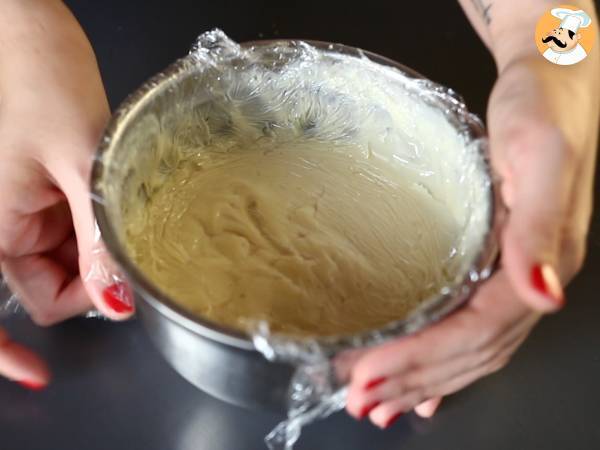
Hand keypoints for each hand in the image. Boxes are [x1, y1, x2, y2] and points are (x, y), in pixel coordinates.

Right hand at [0, 0, 132, 387]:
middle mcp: (4, 223)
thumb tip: (117, 302)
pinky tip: (108, 194)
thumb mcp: (79, 164)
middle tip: (119, 242)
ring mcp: (25, 209)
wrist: (29, 29)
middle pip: (53, 286)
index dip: (10, 353)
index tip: (37, 373)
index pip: (15, 308)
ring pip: (70, 258)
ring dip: (99, 243)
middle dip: (91, 275)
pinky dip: (97, 224)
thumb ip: (98, 237)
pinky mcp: (46, 192)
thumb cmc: (37, 77)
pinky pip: (75, 229)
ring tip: (109, 196)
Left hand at [344, 51, 599, 426]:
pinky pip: (472, 327)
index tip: (369, 374)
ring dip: (424, 380)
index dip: (422, 359)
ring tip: (380, 400)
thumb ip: (539, 227)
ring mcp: (512, 275)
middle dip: (413, 381)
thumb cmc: (542, 110)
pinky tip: (424, 383)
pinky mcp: (496, 263)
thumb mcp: (539, 156)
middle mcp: (527, 279)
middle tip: (362, 400)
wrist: (549, 85)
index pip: (474, 332)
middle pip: (468, 352)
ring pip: (468, 348)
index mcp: (538, 262)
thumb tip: (543, 294)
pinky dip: (444, 360)